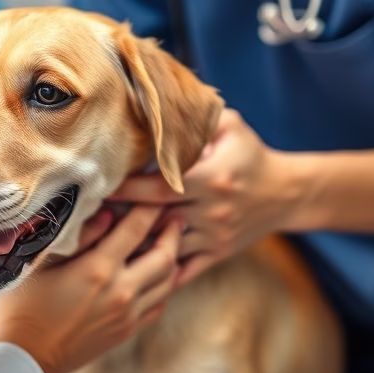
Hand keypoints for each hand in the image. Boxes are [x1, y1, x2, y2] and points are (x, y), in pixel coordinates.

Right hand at [0, 206, 182, 372]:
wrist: (27, 356)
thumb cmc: (27, 304)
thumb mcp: (45, 261)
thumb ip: (81, 235)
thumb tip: (108, 213)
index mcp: (99, 270)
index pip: (136, 229)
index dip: (150, 207)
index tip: (157, 194)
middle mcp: (121, 292)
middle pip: (165, 257)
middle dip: (173, 233)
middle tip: (175, 215)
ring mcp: (127, 315)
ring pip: (168, 283)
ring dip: (174, 259)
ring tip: (171, 242)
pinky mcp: (127, 331)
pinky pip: (159, 305)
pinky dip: (165, 286)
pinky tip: (157, 276)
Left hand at [108, 109, 298, 285]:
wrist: (286, 193)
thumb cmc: (250, 154)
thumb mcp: (231, 125)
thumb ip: (197, 115)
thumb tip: (159, 101)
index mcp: (213, 178)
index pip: (160, 187)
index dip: (127, 188)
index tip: (99, 184)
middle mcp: (212, 211)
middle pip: (156, 218)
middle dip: (121, 217)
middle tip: (87, 213)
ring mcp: (214, 236)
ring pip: (164, 248)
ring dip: (133, 245)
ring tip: (100, 240)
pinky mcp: (216, 254)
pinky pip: (181, 270)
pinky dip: (155, 272)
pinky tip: (130, 268)